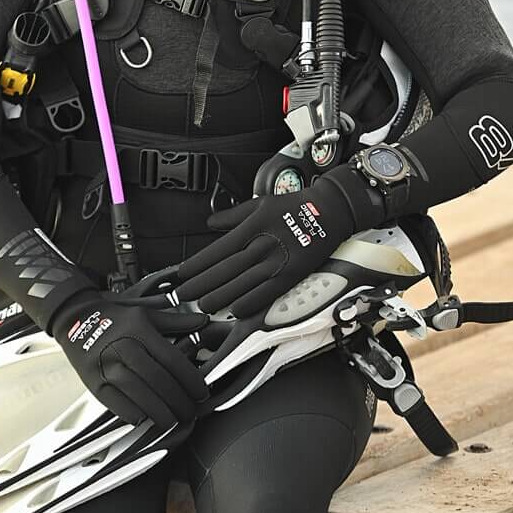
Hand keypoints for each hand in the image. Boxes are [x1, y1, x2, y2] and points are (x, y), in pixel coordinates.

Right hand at [51, 291, 208, 430]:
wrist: (75, 317)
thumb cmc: (115, 317)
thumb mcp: (146, 312)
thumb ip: (176, 321)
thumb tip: (203, 322)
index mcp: (140, 330)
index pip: (172, 359)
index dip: (190, 380)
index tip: (201, 393)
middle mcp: (124, 347)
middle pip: (158, 380)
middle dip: (179, 401)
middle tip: (191, 412)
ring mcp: (107, 366)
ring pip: (138, 394)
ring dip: (159, 412)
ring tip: (172, 421)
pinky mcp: (93, 381)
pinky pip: (115, 402)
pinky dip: (131, 413)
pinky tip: (144, 419)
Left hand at [176, 180, 355, 317]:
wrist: (330, 211)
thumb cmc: (294, 206)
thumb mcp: (260, 203)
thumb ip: (234, 215)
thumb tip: (211, 221)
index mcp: (253, 226)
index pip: (219, 249)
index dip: (199, 263)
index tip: (183, 273)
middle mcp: (263, 244)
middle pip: (227, 268)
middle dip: (203, 283)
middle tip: (184, 294)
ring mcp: (278, 261)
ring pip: (244, 283)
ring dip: (221, 296)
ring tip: (204, 304)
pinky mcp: (293, 274)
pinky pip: (269, 292)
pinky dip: (252, 302)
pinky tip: (236, 310)